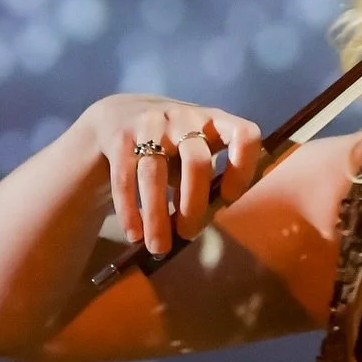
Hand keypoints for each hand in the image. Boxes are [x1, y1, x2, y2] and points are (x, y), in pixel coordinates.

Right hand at [79, 94, 263, 255]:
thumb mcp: (194, 149)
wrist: (118, 114)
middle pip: (196, 161)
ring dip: (157, 215)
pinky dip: (130, 210)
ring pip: (154, 173)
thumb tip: (201, 221)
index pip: (243, 134)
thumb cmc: (170, 142)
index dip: (242, 168)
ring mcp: (150, 124)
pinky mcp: (120, 138)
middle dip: (193, 203)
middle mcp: (185, 117)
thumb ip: (204, 178)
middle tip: (188, 234)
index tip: (228, 198)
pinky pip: (125, 178)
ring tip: (158, 247)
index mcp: (215, 120)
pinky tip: (135, 234)